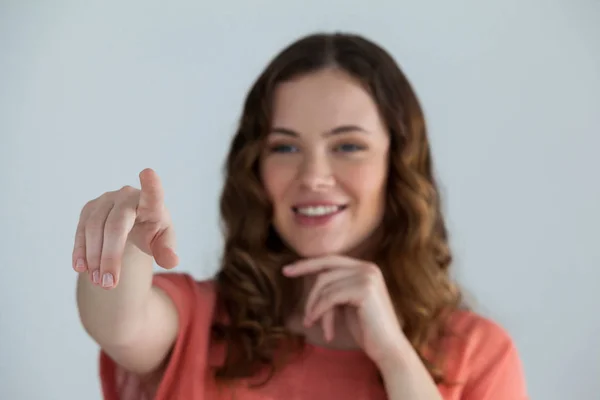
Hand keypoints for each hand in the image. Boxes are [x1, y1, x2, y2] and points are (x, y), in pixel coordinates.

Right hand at [72, 168, 177, 288]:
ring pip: (94, 228)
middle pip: (116, 225)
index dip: (151, 184)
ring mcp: (106, 200)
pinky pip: (81, 230)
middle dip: (110, 256)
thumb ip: (167, 251)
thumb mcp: (163, 243)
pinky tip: (81, 269)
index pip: (153, 194)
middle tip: (110, 283)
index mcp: (151, 204)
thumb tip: (171, 261)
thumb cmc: (153, 232)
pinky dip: (80, 250)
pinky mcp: (89, 209)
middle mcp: (127, 197)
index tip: (148, 173)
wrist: (133, 226)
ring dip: (94, 258)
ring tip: (101, 282)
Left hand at [283, 255, 406, 367]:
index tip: (287, 270)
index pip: (330, 259)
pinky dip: (320, 312)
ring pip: (325, 286)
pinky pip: (330, 298)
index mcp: (365, 268)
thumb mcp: (347, 303)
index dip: (307, 263)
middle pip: (325, 268)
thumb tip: (312, 280)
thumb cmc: (367, 330)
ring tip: (312, 324)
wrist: (388, 349)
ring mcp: (367, 277)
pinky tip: (324, 329)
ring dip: (314, 307)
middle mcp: (368, 268)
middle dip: (304, 277)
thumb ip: (335, 288)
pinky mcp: (364, 289)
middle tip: (287, 282)